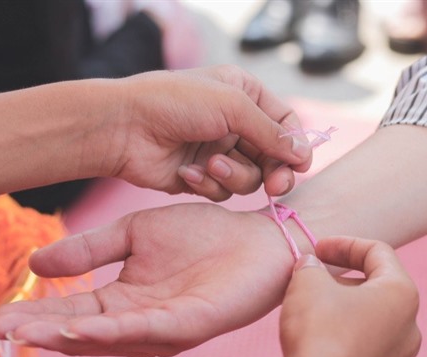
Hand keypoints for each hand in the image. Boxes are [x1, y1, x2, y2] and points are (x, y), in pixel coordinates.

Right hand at [0, 203, 296, 356]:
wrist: (257, 235)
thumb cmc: (203, 234)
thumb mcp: (136, 232)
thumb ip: (91, 248)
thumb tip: (35, 263)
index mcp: (126, 298)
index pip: (73, 308)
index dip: (36, 312)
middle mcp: (142, 319)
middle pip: (84, 330)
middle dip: (42, 332)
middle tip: (0, 330)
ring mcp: (166, 325)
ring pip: (111, 337)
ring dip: (70, 337)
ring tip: (31, 333)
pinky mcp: (192, 322)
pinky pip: (149, 329)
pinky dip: (115, 331)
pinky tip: (83, 328)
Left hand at [103, 65, 311, 200]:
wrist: (124, 128)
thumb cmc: (175, 103)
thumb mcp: (231, 106)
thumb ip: (271, 132)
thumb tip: (302, 154)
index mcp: (244, 95)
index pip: (285, 123)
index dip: (296, 145)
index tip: (301, 165)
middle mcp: (235, 124)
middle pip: (273, 157)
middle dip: (274, 172)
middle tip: (276, 186)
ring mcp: (218, 151)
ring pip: (250, 178)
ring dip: (233, 175)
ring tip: (209, 165)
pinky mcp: (202, 176)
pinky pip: (223, 190)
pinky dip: (207, 184)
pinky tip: (187, 172)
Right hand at [281, 237, 420, 356]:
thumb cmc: (319, 329)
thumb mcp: (308, 281)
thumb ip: (311, 265)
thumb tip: (310, 265)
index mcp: (402, 293)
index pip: (378, 252)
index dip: (344, 244)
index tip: (317, 249)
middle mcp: (410, 325)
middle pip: (376, 285)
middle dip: (341, 275)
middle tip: (311, 275)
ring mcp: (397, 356)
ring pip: (370, 316)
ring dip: (341, 304)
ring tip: (309, 304)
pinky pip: (363, 342)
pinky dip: (342, 330)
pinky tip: (315, 334)